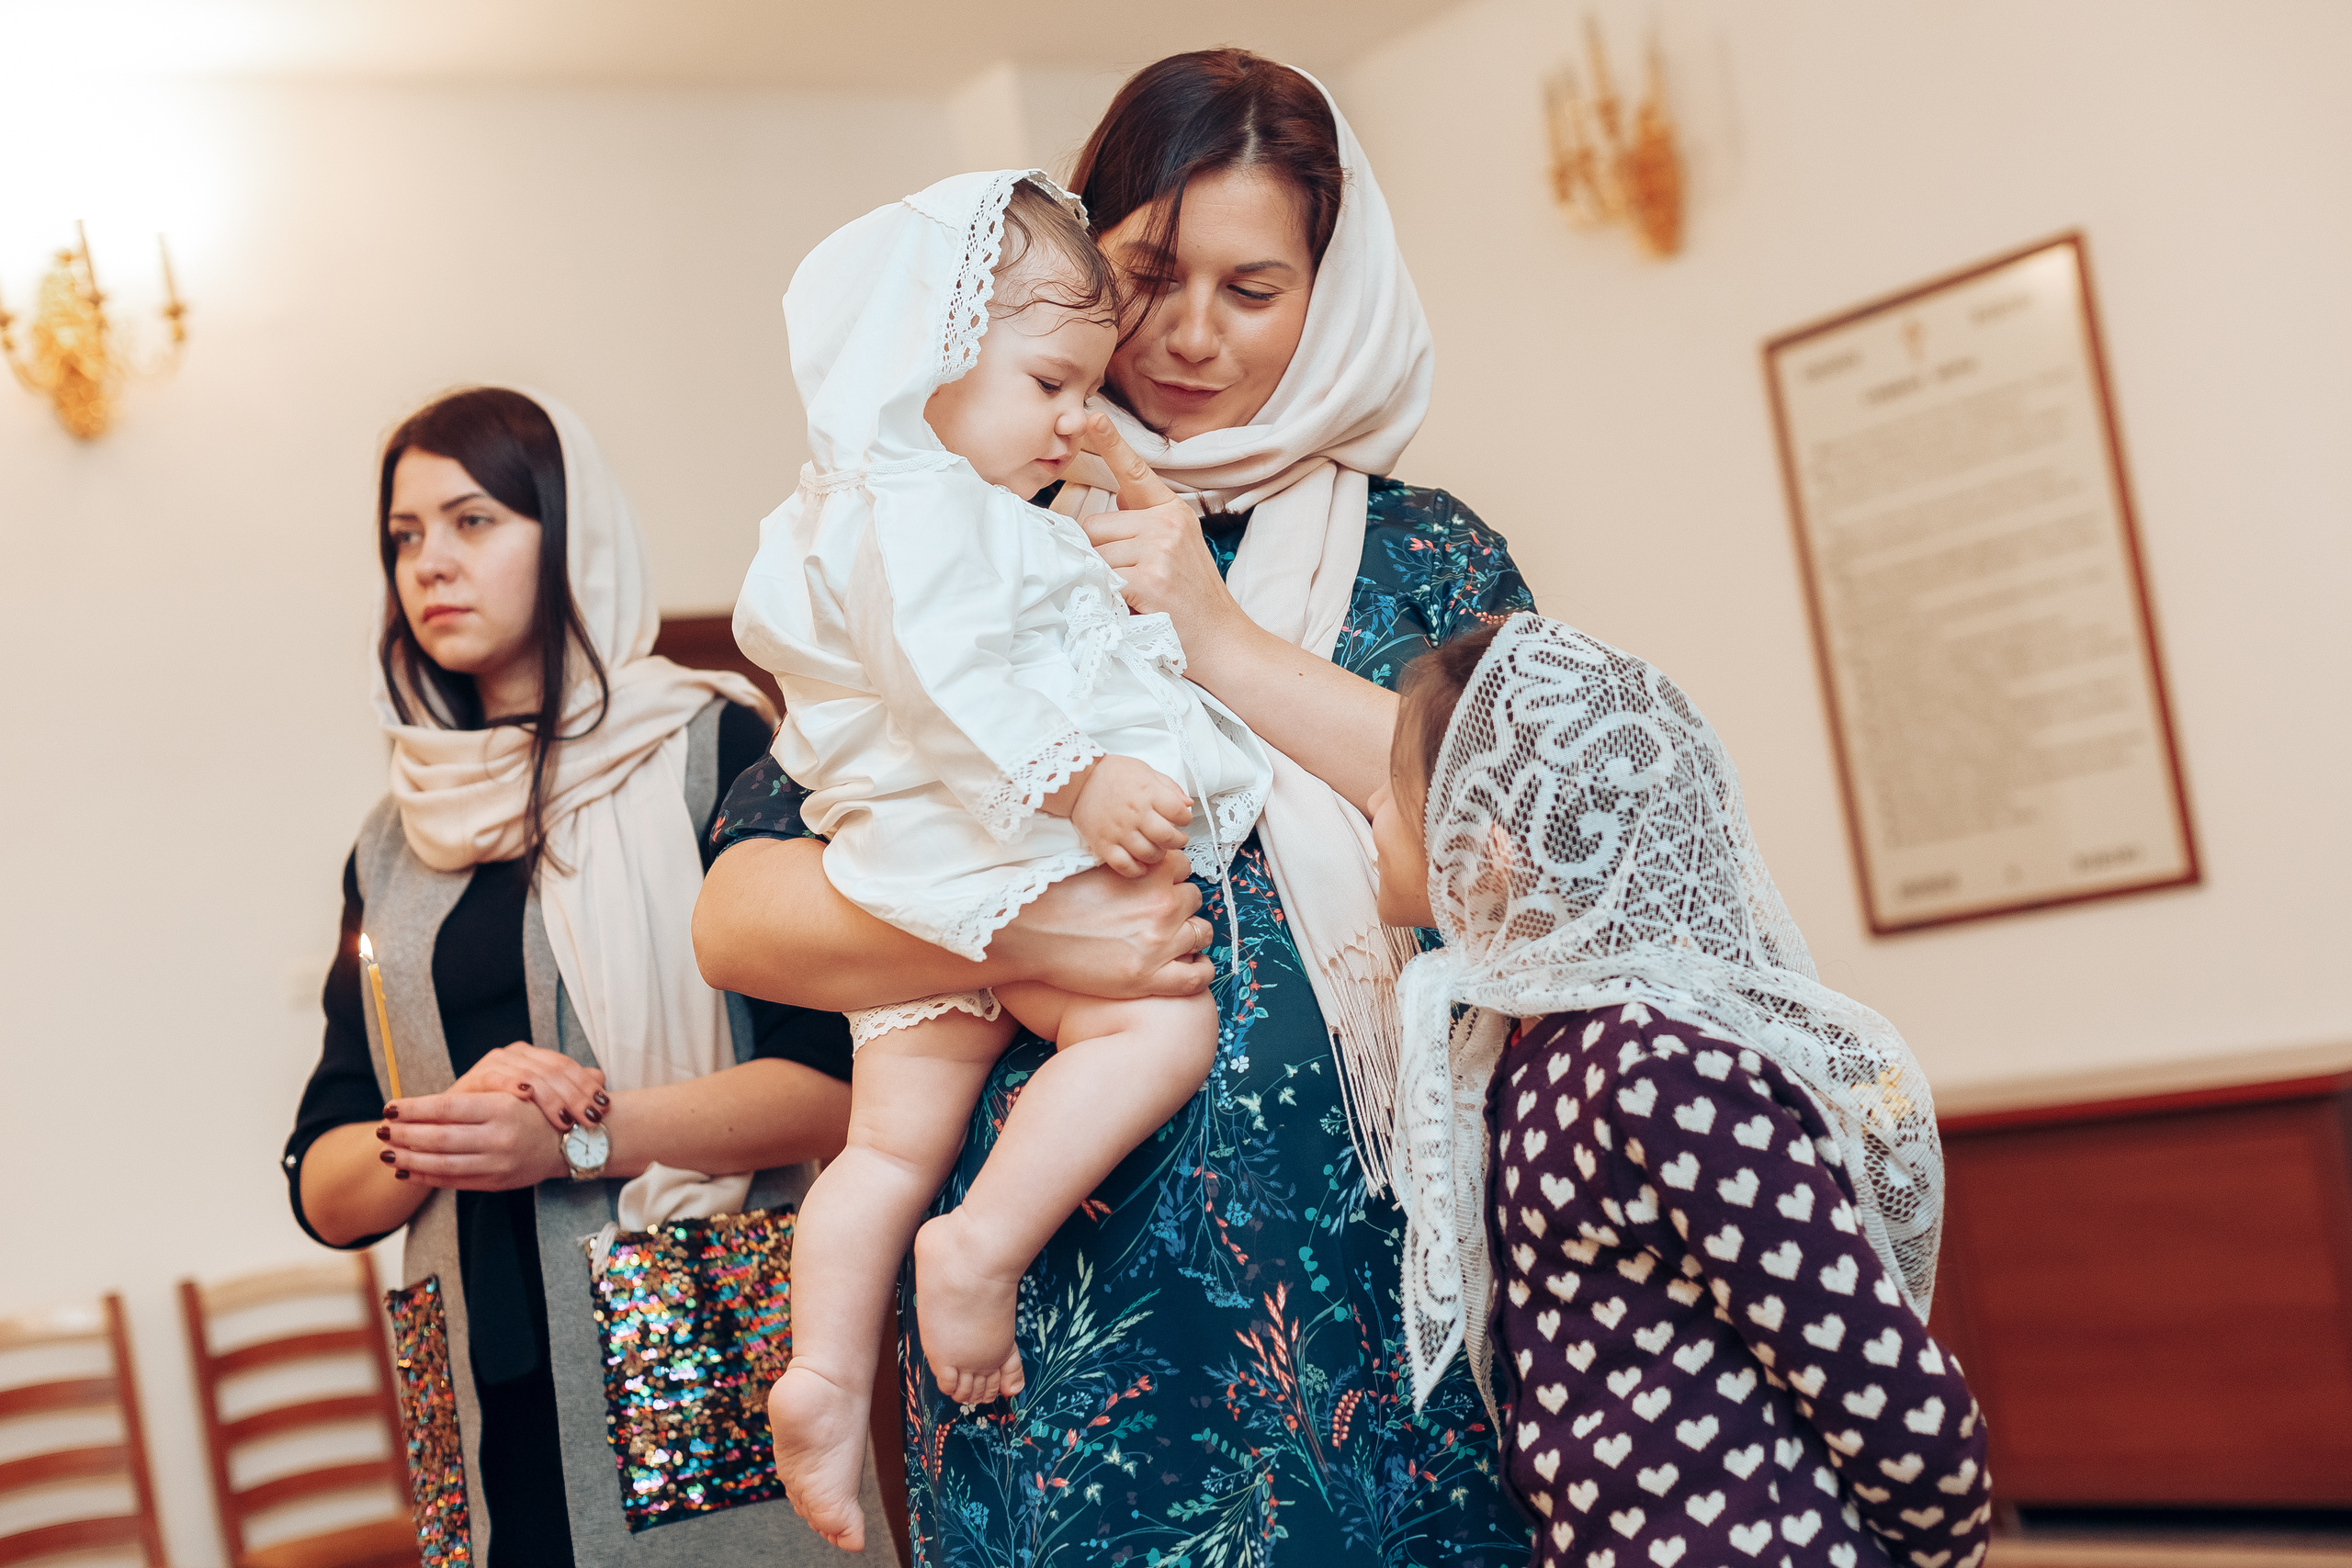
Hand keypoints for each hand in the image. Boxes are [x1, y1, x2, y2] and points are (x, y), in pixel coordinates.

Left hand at [379, 1091, 567, 1190]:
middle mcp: (500, 1137)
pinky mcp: (496, 1182)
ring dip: (409, 1158)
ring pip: (443, 1163)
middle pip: (439, 1137)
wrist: (571, 1144)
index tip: (390, 1107)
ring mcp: (498, 1163)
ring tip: (386, 1153)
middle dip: (404, 1134)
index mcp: (502, 1108)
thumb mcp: (510, 1095)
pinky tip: (407, 1171)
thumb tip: (420, 1106)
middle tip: (380, 1130)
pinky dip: (427, 1177)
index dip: (414, 1108)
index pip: (447, 1107)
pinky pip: (454, 1181)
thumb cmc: (536, 1113)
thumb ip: (470, 1101)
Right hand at [446, 1042, 606, 1134]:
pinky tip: (528, 1098)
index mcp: (534, 1056)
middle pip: (554, 1070)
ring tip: (566, 1120)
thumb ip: (569, 1089)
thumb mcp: (541, 1105)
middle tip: (590, 1118)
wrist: (460, 1128)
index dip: (587, 1085)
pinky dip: (515, 1086)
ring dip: (552, 1098)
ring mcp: (495, 1063)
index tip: (604, 1107)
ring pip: (532, 1075)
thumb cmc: (504, 1117)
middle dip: (576, 1095)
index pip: (567, 1066)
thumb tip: (601, 1077)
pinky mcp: (475, 1077)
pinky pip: (499, 1078)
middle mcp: (516, 1054)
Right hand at [991, 854, 1213, 997]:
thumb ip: (1131, 861)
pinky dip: (1201, 970)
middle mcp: (1163, 905)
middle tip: (1159, 913)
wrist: (1029, 935)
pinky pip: (1196, 976)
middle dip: (1180, 903)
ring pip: (1201, 932)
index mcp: (1152, 872)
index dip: (1171, 875)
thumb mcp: (1098, 864)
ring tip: (1176, 938)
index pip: (1183, 865)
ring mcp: (1160, 943)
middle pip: (1193, 897)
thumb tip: (1150, 859)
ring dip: (1192, 933)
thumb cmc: (1056, 897)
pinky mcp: (1150, 979)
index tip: (1160, 884)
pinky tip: (1193, 964)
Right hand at [1068, 755, 1192, 876]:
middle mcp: (1135, 813)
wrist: (1078, 781)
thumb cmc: (1112, 774)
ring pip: (1149, 854)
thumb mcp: (1146, 771)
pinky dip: (1137, 870)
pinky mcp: (1104, 844)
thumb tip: (1187, 803)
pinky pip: (1125, 866)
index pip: (1179, 812)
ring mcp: (1119, 831)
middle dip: (1178, 841)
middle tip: (1177, 839)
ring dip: (1160, 855)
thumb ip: (1170, 787)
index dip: (1185, 818)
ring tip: (1159, 849)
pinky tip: (1142, 864)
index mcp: (1148, 792)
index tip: (1182, 819)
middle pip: (1168, 837)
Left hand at [1077, 415, 1245, 639]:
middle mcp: (1167, 522)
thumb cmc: (1191, 601)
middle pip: (1094, 524)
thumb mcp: (1175, 550)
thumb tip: (1103, 509)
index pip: (1133, 471)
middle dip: (1098, 553)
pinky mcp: (1149, 576)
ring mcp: (1159, 548)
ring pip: (1093, 552)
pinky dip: (1105, 596)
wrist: (1223, 641)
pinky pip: (1100, 577)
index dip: (1110, 442)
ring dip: (1101, 577)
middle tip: (1128, 580)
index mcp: (1172, 511)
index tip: (1089, 415)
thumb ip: (1141, 525)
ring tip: (1135, 595)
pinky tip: (1133, 606)